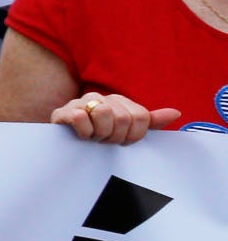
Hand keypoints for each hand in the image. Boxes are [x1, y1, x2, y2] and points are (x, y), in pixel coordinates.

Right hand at [50, 92, 178, 145]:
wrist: (63, 142)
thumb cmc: (97, 136)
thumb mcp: (126, 130)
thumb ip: (150, 122)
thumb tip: (176, 113)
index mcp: (119, 101)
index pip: (141, 117)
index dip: (134, 136)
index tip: (121, 141)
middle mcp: (102, 98)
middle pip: (124, 118)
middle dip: (115, 137)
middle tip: (104, 141)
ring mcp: (81, 102)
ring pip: (104, 114)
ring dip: (100, 135)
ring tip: (93, 138)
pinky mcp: (64, 111)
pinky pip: (81, 118)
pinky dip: (84, 132)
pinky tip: (80, 135)